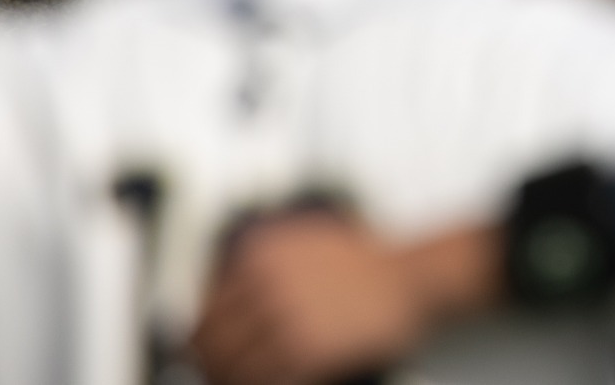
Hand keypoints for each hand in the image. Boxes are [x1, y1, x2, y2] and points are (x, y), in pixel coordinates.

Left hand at [189, 213, 426, 384]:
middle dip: (211, 363)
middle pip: (213, 340)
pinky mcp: (310, 351)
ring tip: (240, 382)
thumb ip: (260, 268)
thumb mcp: (304, 244)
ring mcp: (288, 319)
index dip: (203, 337)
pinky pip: (268, 379)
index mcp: (261, 256)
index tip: (205, 352)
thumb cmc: (363, 265)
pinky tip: (270, 382)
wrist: (411, 278)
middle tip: (218, 374)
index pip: (208, 307)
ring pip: (236, 365)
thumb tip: (215, 302)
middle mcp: (268, 284)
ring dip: (232, 379)